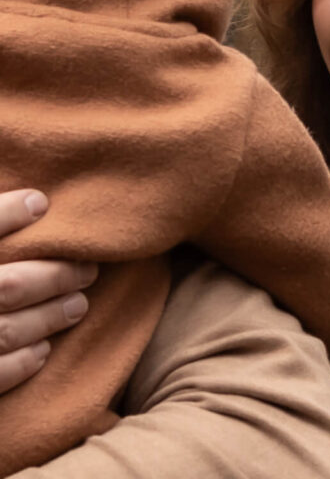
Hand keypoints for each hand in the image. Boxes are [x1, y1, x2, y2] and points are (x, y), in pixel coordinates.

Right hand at [0, 189, 96, 393]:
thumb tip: (24, 200)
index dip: (6, 213)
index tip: (40, 201)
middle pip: (5, 285)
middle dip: (52, 275)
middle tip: (87, 267)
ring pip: (5, 330)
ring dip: (48, 316)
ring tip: (78, 304)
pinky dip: (20, 363)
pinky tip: (42, 350)